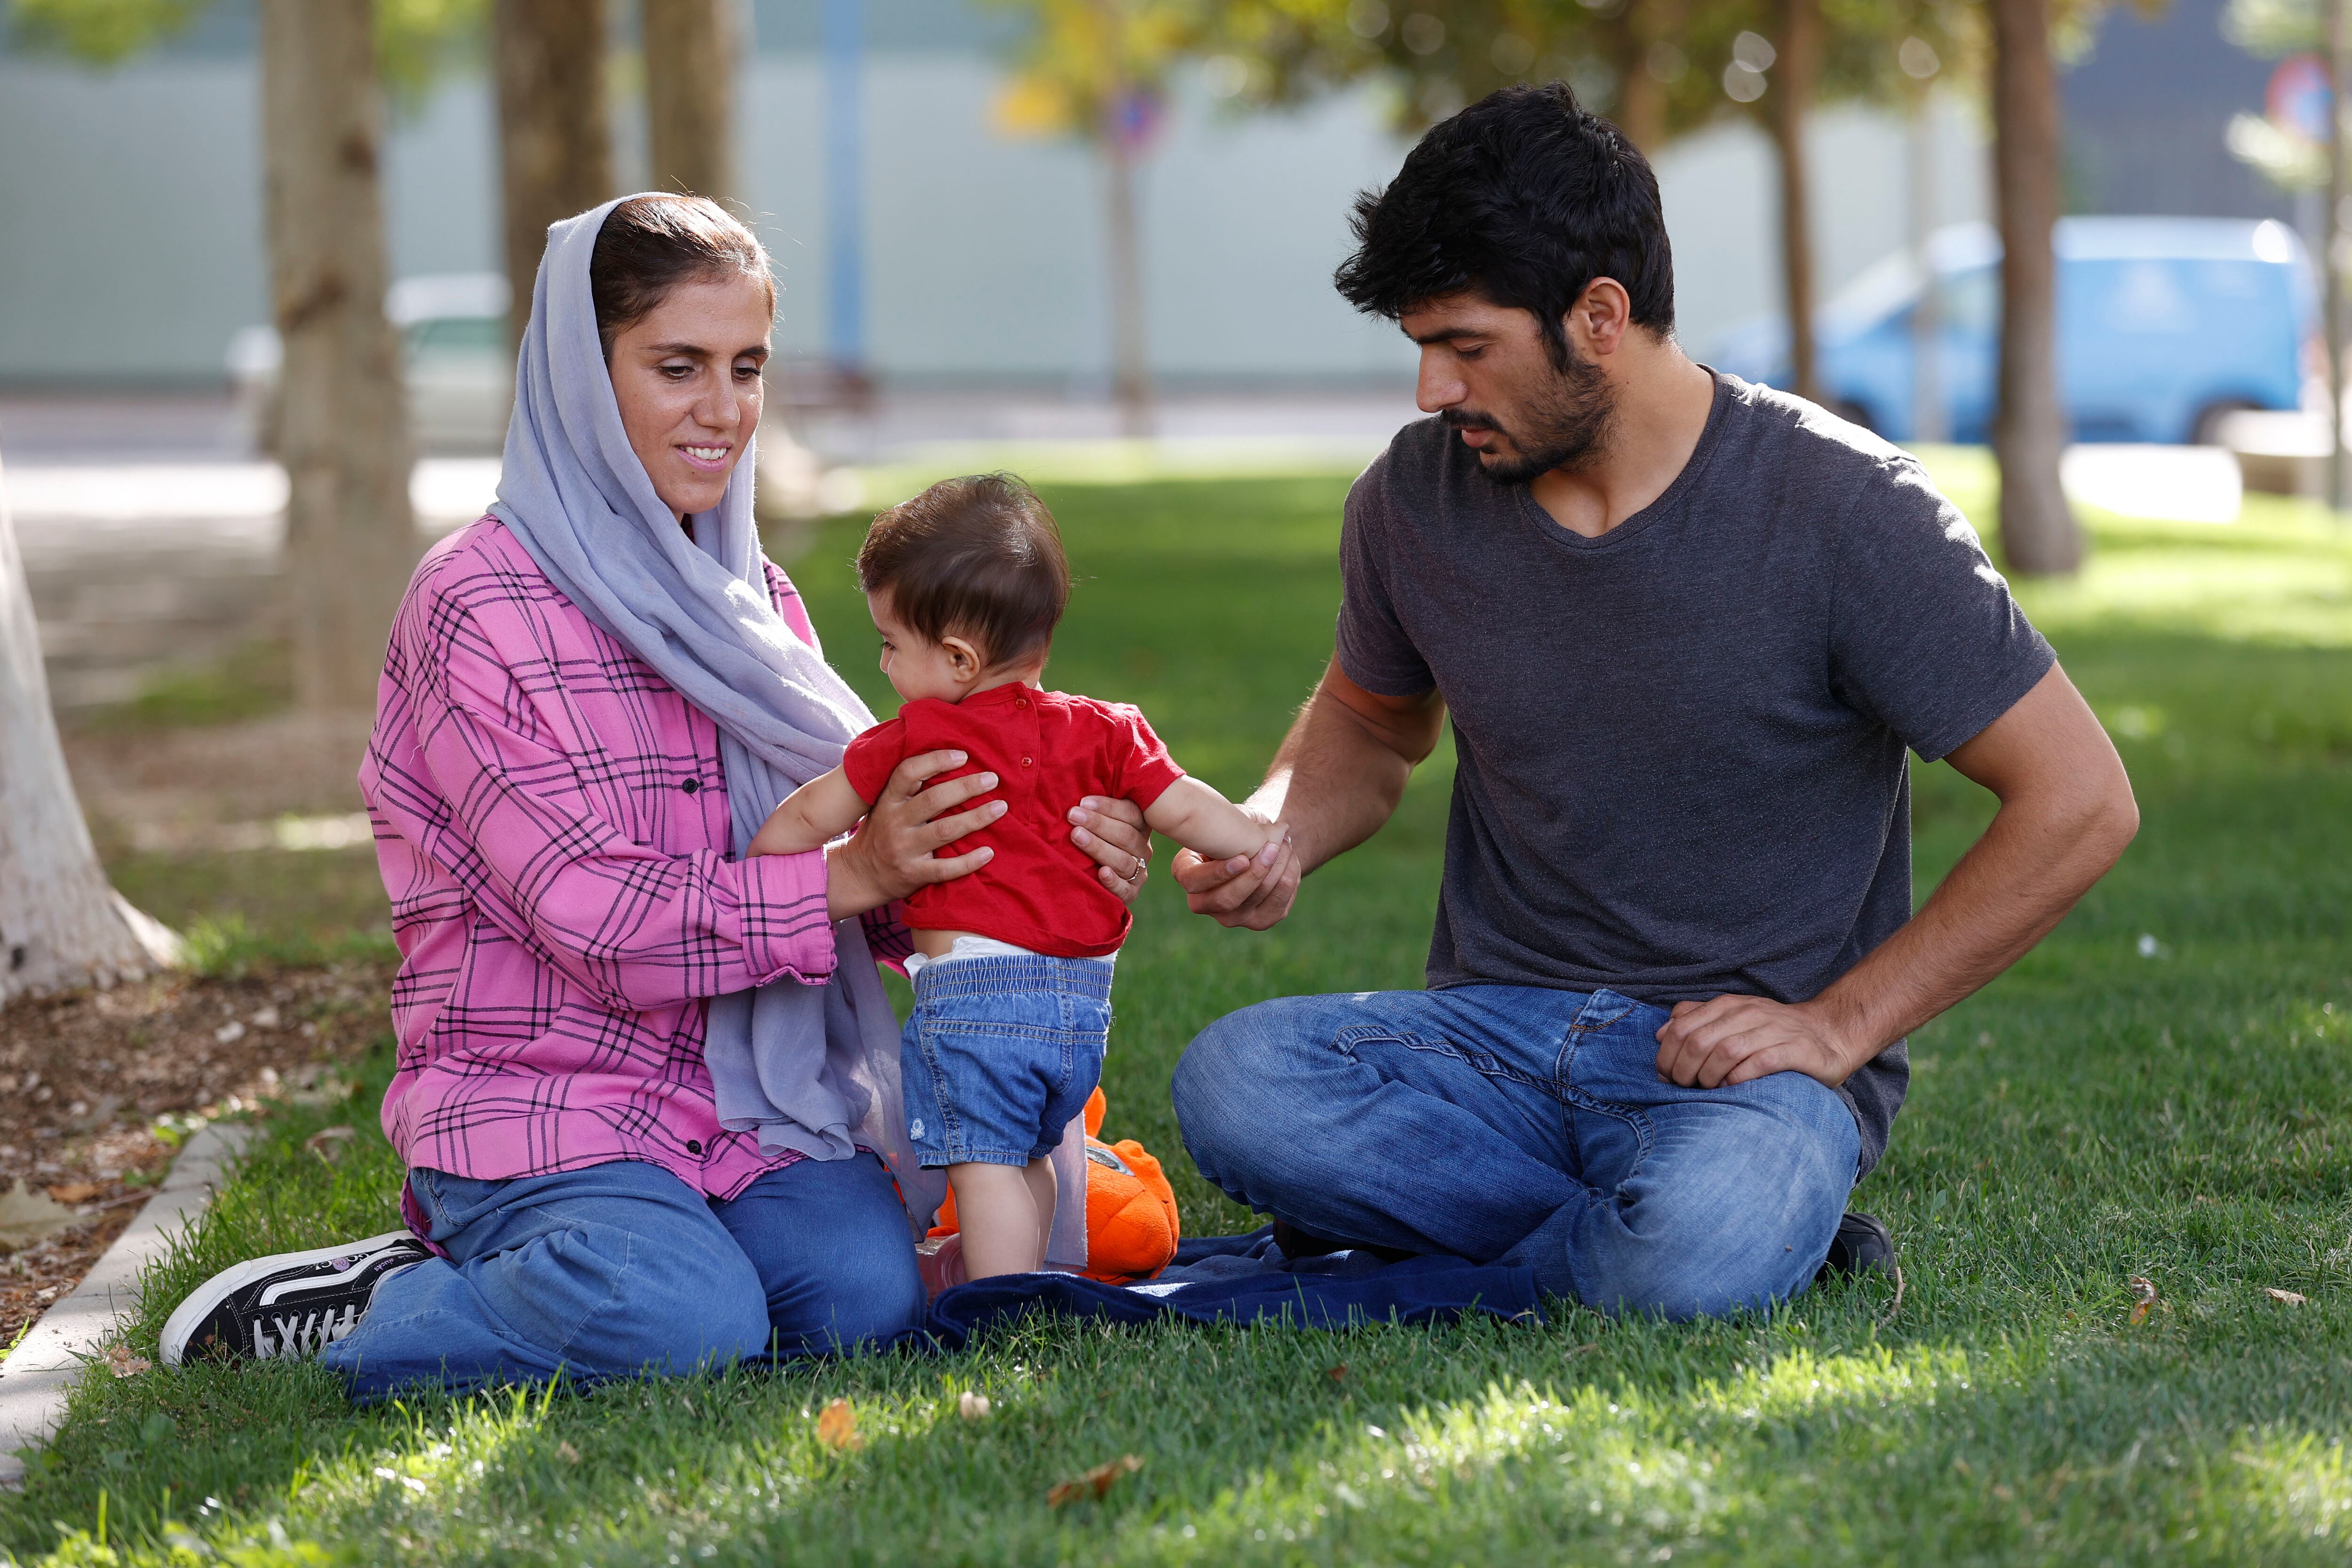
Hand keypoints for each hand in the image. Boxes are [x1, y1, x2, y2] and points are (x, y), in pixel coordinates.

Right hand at [825, 749, 1006, 920]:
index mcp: (888, 801)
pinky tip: (989, 852)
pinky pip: (945, 869)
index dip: (935, 761)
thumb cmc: (882, 832)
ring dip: (976, 818)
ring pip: (945, 831)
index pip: (908, 773)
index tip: (963, 756)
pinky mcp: (914, 874)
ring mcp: (904, 850)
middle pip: (934, 800)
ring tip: (1000, 808)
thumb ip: (908, 789)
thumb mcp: (884, 805)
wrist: (861, 874)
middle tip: (992, 779)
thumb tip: (950, 761)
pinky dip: (969, 861)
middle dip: (966, 787)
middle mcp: (895, 823)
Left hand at [1066, 796, 1151, 905]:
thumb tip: (1082, 796)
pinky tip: (1101, 872)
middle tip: (1073, 816)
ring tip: (1077, 836)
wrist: (1094, 875)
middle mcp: (1143, 849)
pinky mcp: (1131, 893)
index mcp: (1140, 827)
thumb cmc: (1093, 837)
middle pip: (1126, 836)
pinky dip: (1113, 881)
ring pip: (1123, 860)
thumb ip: (1096, 809)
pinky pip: (1125, 889)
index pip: (1130, 813)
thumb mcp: (1099, 821)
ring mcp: (1139, 872)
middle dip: (1097, 824)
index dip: (1107, 807)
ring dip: (1098, 847)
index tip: (1083, 802)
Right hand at [1170, 808, 1296, 929]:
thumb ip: (1241, 824)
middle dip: (1254, 874)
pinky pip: (1276, 907)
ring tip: (1285, 845)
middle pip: (1226, 899)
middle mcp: (1204, 902)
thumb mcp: (1232, 820)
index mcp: (1187, 874)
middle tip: (1273, 848)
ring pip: (1255, 901)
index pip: (1193, 882)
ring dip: (1275, 871)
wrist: (1258, 844)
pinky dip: (1288, 880)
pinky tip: (1291, 859)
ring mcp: (1231, 916)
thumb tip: (1275, 830)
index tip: (1243, 858)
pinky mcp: (1259, 922)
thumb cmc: (1237, 828)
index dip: (1218, 873)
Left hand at [1653, 995, 1865, 1090]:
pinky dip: (1739, 1078)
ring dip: (1709, 1076)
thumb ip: (1697, 1020)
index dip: (1667, 1054)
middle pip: (1699, 1041)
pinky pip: (1759, 1063)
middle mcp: (1749, 1014)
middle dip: (1683, 1069)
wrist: (1829, 1033)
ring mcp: (1773, 1031)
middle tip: (1684, 1087)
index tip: (1666, 1075)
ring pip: (1726, 1051)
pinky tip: (1733, 1088)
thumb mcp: (1733, 1019)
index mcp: (1729, 1006)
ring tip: (1709, 1089)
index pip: (1682, 1027)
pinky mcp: (1795, 1050)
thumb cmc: (1772, 1033)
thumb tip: (1661, 1033)